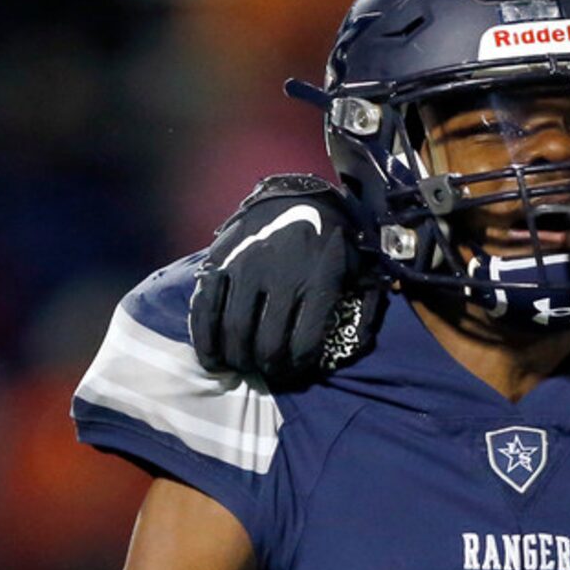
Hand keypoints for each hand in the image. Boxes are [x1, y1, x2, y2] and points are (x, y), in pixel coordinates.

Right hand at [187, 175, 377, 384]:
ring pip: (235, 330)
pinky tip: (212, 358)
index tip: (295, 373)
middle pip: (268, 344)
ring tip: (241, 369)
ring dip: (237, 360)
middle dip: (268, 368)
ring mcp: (246, 267)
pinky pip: (206, 307)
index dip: (298, 369)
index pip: (305, 344)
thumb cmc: (331, 244)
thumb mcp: (359, 272)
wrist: (296, 197)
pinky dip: (205, 338)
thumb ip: (364, 310)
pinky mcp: (220, 261)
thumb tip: (358, 348)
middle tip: (268, 372)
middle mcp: (281, 276)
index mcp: (318, 281)